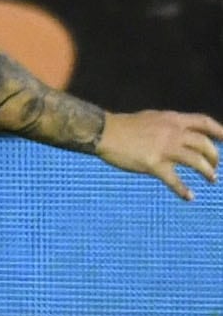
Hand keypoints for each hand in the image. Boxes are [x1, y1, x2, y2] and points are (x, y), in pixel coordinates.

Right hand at [95, 109, 222, 200]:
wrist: (104, 132)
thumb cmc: (124, 126)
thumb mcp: (152, 118)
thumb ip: (169, 125)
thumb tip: (181, 131)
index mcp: (173, 120)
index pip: (205, 123)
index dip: (220, 131)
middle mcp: (173, 133)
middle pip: (204, 145)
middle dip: (214, 157)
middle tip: (214, 166)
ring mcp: (165, 149)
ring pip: (196, 162)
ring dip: (208, 172)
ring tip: (211, 179)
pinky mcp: (154, 164)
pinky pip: (174, 180)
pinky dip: (184, 190)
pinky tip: (190, 197)